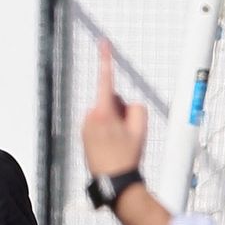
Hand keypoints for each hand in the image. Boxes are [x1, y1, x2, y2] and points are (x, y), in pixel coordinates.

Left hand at [80, 39, 147, 175]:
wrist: (113, 181)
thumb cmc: (127, 156)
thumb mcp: (140, 128)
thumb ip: (135, 107)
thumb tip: (122, 105)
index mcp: (103, 112)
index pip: (106, 80)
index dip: (105, 59)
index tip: (102, 43)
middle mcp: (89, 116)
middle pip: (113, 100)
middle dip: (121, 111)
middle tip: (125, 136)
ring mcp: (84, 126)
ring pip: (107, 112)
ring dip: (115, 122)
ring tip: (117, 143)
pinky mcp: (83, 133)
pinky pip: (101, 123)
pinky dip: (108, 129)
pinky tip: (110, 145)